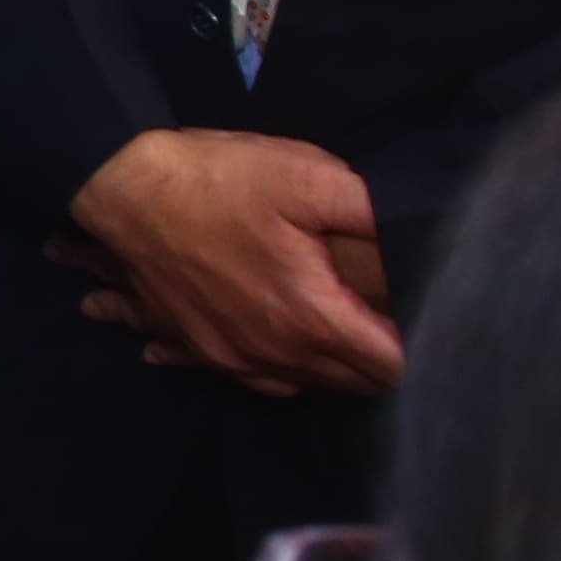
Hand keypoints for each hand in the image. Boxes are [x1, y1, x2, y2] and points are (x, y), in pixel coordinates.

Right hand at [62, 128, 403, 395]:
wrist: (116, 188)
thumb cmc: (216, 179)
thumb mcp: (307, 176)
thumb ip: (374, 212)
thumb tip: (432, 238)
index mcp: (308, 318)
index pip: (393, 365)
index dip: (428, 348)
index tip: (444, 319)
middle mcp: (273, 355)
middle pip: (355, 384)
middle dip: (388, 357)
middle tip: (408, 316)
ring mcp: (229, 359)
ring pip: (305, 384)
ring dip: (336, 366)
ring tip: (355, 330)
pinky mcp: (198, 348)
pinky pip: (249, 379)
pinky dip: (276, 369)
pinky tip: (278, 349)